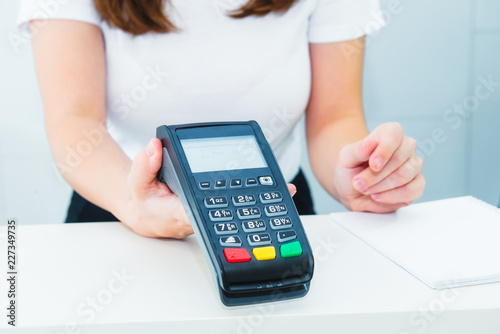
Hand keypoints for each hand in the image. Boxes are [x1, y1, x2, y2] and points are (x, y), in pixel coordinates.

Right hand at [121, 138, 297, 238]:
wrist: (145, 211)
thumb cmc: (143, 198)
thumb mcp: (137, 182)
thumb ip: (144, 164)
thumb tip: (155, 146)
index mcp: (178, 214)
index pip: (202, 213)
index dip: (223, 209)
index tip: (246, 201)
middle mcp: (197, 219)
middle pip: (228, 214)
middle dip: (254, 205)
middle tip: (281, 192)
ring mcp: (207, 217)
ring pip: (235, 212)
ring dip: (259, 203)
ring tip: (285, 191)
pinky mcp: (213, 212)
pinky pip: (233, 206)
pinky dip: (251, 197)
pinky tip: (271, 189)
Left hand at [335, 122, 424, 212]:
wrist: (353, 189)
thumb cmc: (352, 169)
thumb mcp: (346, 157)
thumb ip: (357, 150)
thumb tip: (369, 145)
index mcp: (390, 132)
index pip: (394, 136)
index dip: (384, 151)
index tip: (372, 165)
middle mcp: (406, 146)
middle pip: (398, 158)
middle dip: (375, 175)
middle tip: (358, 183)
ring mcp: (414, 165)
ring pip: (404, 175)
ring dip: (380, 186)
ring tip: (364, 189)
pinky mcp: (418, 185)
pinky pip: (411, 191)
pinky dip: (391, 197)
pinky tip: (377, 196)